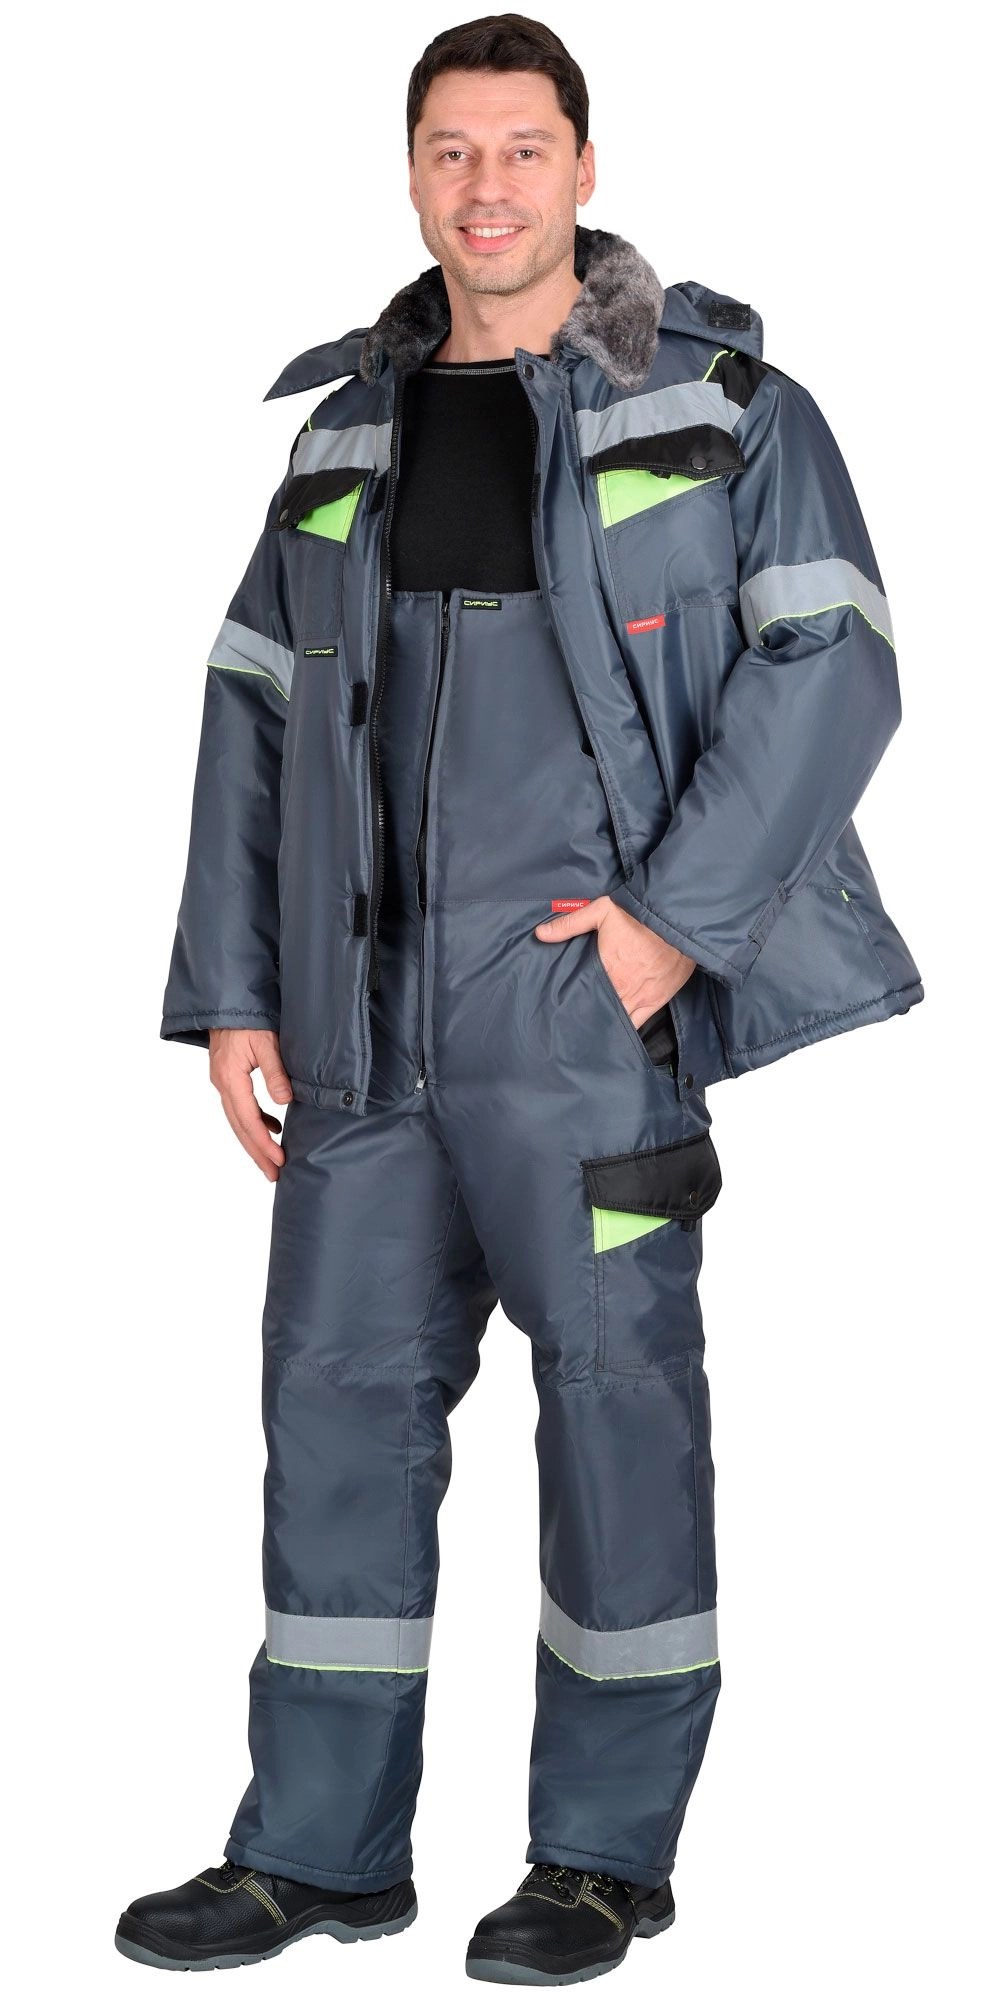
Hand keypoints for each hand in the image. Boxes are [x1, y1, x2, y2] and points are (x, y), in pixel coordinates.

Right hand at [208, 1028, 292, 1180]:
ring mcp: (222, 1081)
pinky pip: (239, 1107)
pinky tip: (272, 1128)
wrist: (227, 999)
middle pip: (239, 1128)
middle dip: (257, 1153)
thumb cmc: (247, 1016)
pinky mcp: (227, 1077)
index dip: (263, 1144)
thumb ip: (275, 1072)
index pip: (248, 1121)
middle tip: (273, 1175)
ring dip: (254, 1141)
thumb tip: (285, 1102)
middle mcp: (222, 1084)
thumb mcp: (266, 1042)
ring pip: (237, 1120)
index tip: (279, 1161)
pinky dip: (255, 1121)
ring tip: (272, 1160)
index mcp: (230, 1078)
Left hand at [535, 895, 696, 1027]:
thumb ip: (570, 924)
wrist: (678, 919)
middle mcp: (624, 988)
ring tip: (593, 1031)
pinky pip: (641, 1021)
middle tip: (574, 1024)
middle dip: (589, 1016)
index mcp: (607, 970)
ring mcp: (642, 997)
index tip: (564, 1009)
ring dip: (608, 1023)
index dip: (575, 1003)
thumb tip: (540, 933)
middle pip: (601, 1011)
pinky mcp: (659, 999)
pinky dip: (629, 1027)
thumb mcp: (601, 911)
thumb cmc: (640, 915)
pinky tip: (618, 1031)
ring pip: (620, 1020)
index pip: (585, 995)